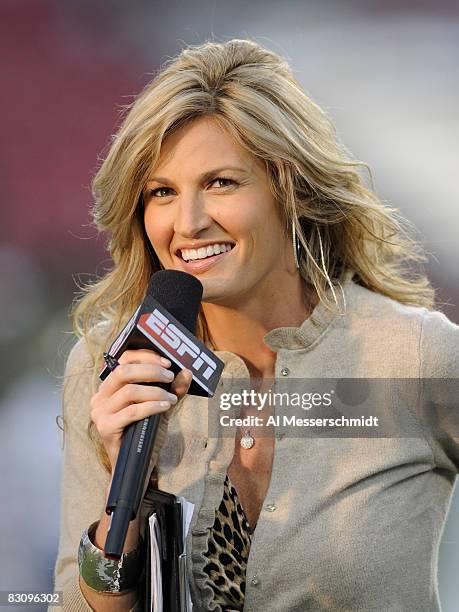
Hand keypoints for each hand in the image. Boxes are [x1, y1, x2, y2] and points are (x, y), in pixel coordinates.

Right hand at [90, 349, 192, 470]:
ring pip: (129, 391)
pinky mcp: (106, 428)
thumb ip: (172, 389)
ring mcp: (100, 412)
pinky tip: (165, 406)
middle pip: (124, 371)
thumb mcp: (161, 405)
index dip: (146, 356)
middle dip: (151, 371)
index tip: (167, 362)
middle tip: (170, 376)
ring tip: (171, 398)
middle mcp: (100, 396)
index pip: (123, 360)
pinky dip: (151, 406)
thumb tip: (186, 372)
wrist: (136, 465)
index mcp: (109, 386)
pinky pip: (132, 412)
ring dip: (155, 391)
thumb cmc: (145, 432)